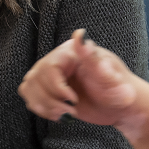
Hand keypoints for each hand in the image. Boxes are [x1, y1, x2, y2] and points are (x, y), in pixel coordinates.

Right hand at [18, 29, 146, 138]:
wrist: (120, 106)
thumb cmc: (119, 89)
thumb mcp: (110, 76)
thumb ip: (93, 58)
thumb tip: (80, 35)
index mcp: (71, 53)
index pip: (48, 67)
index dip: (56, 87)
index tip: (73, 100)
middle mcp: (58, 61)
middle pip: (35, 78)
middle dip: (51, 99)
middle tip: (72, 109)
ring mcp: (51, 76)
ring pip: (29, 87)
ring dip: (44, 105)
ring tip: (66, 113)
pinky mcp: (48, 90)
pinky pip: (29, 96)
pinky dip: (41, 109)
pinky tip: (59, 114)